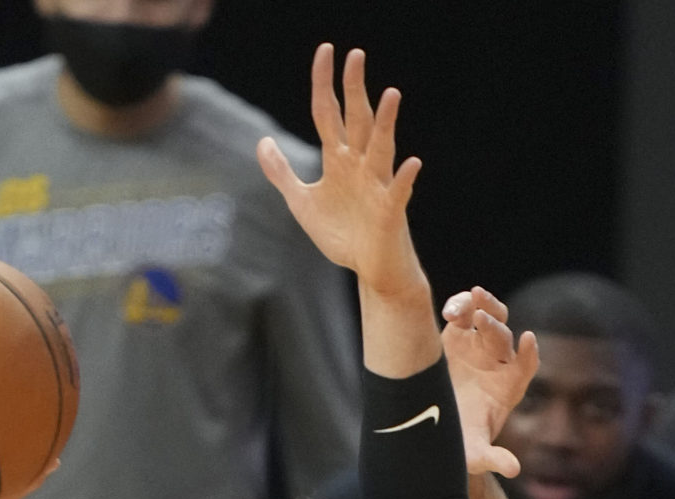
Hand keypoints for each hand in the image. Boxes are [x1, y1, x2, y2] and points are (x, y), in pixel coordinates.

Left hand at [257, 45, 424, 300]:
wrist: (370, 270)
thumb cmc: (343, 234)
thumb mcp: (302, 202)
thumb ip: (282, 172)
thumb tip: (263, 141)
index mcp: (338, 161)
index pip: (328, 114)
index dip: (324, 84)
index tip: (325, 51)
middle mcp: (360, 166)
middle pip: (357, 120)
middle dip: (355, 89)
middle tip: (355, 55)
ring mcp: (377, 187)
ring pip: (382, 149)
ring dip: (386, 124)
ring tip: (391, 94)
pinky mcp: (390, 213)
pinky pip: (399, 193)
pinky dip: (404, 179)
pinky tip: (411, 163)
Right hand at [442, 286, 536, 477]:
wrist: (436, 429)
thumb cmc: (461, 445)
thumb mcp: (475, 456)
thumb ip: (493, 459)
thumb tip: (513, 470)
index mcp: (508, 388)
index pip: (527, 366)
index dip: (529, 354)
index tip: (528, 341)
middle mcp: (496, 364)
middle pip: (503, 338)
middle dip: (495, 327)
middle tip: (483, 318)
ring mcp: (477, 348)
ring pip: (488, 319)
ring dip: (483, 305)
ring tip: (473, 296)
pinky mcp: (454, 338)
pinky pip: (462, 315)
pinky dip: (459, 307)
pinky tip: (450, 309)